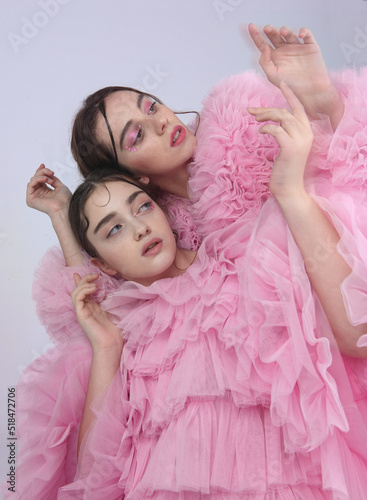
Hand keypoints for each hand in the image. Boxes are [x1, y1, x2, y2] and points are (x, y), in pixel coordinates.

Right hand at [26, 164, 71, 218]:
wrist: (65, 207)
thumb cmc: (65, 200)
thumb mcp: (60, 186)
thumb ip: (52, 179)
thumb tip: (48, 174)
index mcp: (45, 192)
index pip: (40, 179)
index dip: (41, 171)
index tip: (43, 165)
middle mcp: (39, 194)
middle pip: (36, 178)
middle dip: (43, 172)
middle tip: (51, 172)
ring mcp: (34, 197)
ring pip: (33, 180)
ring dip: (41, 176)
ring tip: (50, 178)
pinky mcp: (30, 199)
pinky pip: (30, 184)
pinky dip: (37, 179)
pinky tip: (45, 179)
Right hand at [71, 273, 122, 351]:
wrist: (111, 343)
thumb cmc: (114, 329)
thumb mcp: (113, 308)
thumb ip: (109, 298)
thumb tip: (109, 288)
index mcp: (91, 306)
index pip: (82, 291)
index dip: (82, 280)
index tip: (86, 273)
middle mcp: (84, 308)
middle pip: (78, 289)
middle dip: (85, 279)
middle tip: (95, 275)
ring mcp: (81, 312)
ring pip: (75, 292)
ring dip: (84, 283)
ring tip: (95, 282)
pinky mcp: (80, 315)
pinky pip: (77, 298)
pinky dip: (84, 291)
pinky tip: (93, 289)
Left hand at [247, 24, 342, 125]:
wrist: (310, 90)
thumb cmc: (290, 85)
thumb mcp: (273, 76)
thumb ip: (265, 62)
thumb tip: (264, 47)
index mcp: (274, 57)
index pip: (263, 44)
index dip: (256, 35)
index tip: (250, 26)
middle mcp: (284, 50)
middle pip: (274, 36)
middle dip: (270, 31)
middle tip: (267, 29)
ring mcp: (296, 47)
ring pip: (288, 33)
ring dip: (285, 29)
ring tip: (282, 31)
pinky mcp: (309, 46)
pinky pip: (306, 34)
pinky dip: (303, 31)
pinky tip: (300, 34)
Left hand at [248, 82, 312, 198]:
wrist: (290, 189)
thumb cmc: (285, 171)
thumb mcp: (287, 148)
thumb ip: (285, 134)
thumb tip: (273, 123)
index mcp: (307, 133)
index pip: (300, 108)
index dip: (290, 95)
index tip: (282, 83)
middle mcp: (307, 134)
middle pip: (286, 112)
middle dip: (267, 109)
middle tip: (252, 111)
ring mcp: (300, 141)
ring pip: (282, 118)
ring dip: (265, 116)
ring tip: (254, 119)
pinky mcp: (290, 148)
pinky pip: (276, 130)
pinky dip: (266, 128)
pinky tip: (260, 132)